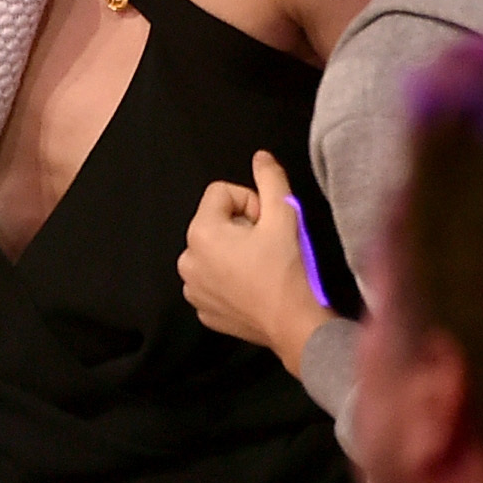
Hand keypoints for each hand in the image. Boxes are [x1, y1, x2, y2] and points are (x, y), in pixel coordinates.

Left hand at [178, 151, 335, 376]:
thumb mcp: (284, 215)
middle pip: (216, 221)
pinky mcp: (203, 308)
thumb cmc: (287, 270)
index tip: (267, 224)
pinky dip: (231, 278)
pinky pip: (213, 279)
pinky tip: (254, 287)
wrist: (294, 326)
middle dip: (242, 228)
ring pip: (214, 249)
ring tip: (261, 267)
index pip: (222, 192)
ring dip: (235, 252)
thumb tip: (261, 156)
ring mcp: (192, 287)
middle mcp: (187, 258)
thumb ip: (270, 180)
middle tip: (267, 246)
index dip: (250, 203)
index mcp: (201, 232)